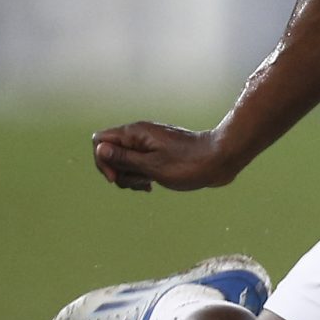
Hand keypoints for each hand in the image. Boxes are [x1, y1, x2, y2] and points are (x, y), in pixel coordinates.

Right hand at [91, 121, 234, 191]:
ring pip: (124, 162)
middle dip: (118, 172)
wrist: (220, 159)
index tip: (116, 177)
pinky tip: (151, 186)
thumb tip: (99, 149)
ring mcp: (148, 145)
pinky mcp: (158, 153)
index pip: (100, 140)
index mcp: (136, 133)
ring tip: (148, 184)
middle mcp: (139, 136)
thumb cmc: (189, 164)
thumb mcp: (153, 166)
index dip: (102, 161)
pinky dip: (140, 176)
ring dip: (130, 177)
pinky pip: (139, 165)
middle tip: (139, 182)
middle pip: (110, 153)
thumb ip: (125, 158)